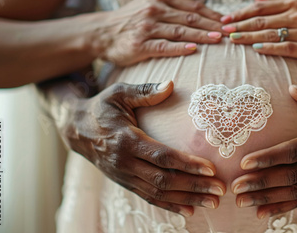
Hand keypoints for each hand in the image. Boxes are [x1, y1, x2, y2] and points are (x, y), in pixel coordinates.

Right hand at [56, 81, 225, 216]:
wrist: (76, 130)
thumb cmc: (102, 108)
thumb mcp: (118, 93)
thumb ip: (144, 92)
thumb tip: (170, 84)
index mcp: (127, 140)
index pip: (162, 156)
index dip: (187, 164)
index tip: (211, 169)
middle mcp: (125, 163)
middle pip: (164, 180)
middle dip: (194, 186)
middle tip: (220, 190)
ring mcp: (125, 176)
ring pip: (159, 193)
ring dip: (187, 199)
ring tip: (212, 203)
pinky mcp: (125, 183)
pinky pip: (149, 198)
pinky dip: (170, 206)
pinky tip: (190, 211)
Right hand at [95, 0, 225, 65]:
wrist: (101, 32)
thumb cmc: (130, 21)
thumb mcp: (149, 6)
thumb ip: (172, 9)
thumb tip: (199, 15)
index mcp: (161, 0)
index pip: (193, 7)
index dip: (213, 14)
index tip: (229, 22)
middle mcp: (155, 11)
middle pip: (190, 18)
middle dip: (213, 25)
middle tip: (230, 32)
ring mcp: (147, 27)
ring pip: (180, 31)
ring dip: (201, 35)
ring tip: (218, 39)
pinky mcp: (140, 44)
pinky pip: (164, 46)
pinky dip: (180, 47)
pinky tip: (193, 49)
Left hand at [221, 0, 296, 69]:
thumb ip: (282, 4)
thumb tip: (259, 0)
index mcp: (295, 4)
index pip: (261, 7)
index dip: (241, 13)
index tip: (225, 19)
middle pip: (262, 19)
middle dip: (239, 25)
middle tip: (222, 31)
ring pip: (270, 33)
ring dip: (249, 36)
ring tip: (232, 40)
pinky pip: (287, 47)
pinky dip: (270, 47)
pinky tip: (257, 49)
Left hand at [230, 83, 296, 218]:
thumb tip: (292, 89)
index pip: (294, 151)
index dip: (269, 158)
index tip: (245, 162)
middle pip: (290, 176)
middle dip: (261, 182)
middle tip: (236, 186)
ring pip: (294, 192)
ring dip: (267, 198)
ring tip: (241, 200)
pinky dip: (282, 208)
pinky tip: (261, 212)